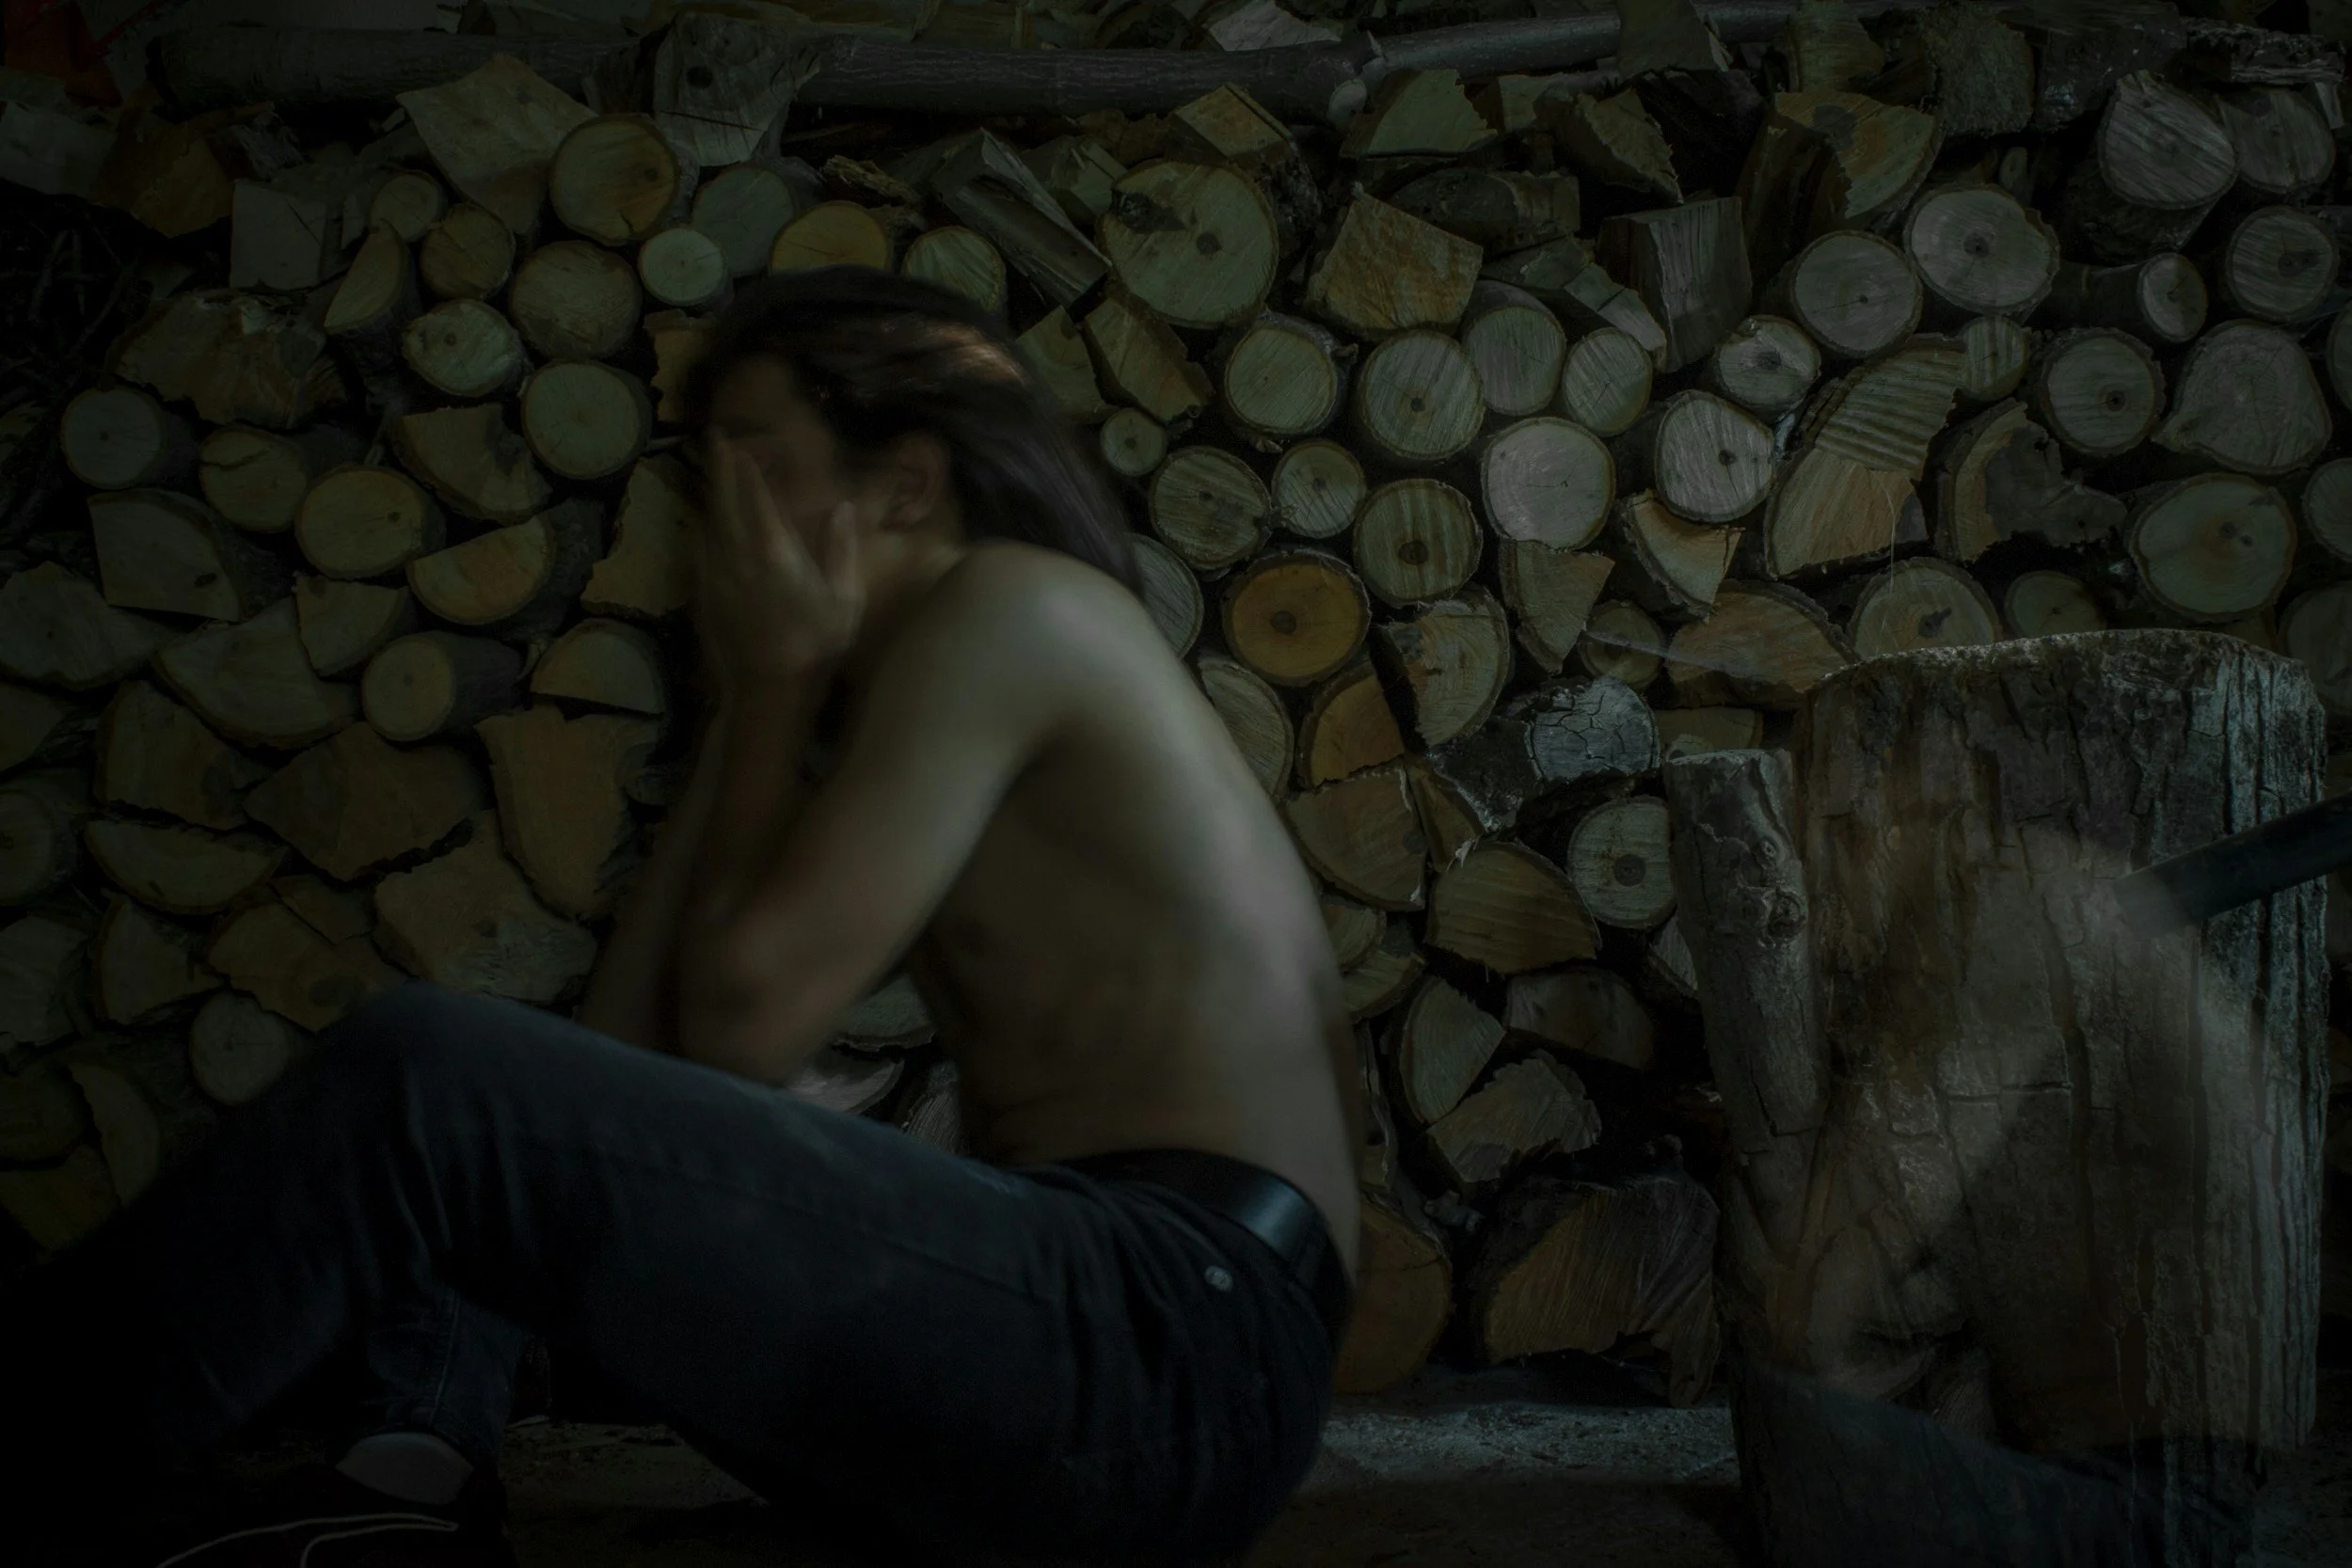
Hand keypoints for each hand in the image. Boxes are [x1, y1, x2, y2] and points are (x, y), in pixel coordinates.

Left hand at [696, 438, 864, 688]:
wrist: (769, 691)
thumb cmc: (817, 647)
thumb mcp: (845, 598)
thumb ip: (842, 548)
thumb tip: (843, 507)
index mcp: (776, 552)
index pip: (756, 496)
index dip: (747, 467)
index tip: (741, 442)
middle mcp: (738, 555)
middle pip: (724, 500)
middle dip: (721, 467)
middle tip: (716, 438)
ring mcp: (716, 575)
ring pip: (708, 521)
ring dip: (711, 493)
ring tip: (714, 472)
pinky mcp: (705, 594)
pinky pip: (701, 549)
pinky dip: (704, 527)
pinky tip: (706, 522)